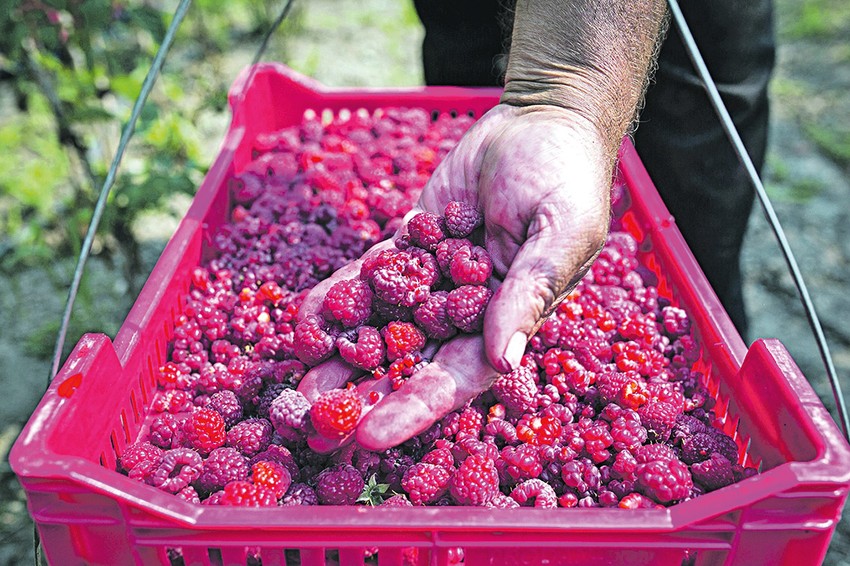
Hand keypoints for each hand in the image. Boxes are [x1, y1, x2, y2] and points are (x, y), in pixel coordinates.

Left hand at [297, 103, 612, 450]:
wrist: (541, 121)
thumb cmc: (566, 178)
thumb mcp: (561, 233)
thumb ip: (530, 293)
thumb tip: (502, 359)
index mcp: (508, 321)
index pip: (456, 378)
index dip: (413, 408)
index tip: (369, 434)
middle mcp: (467, 310)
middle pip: (408, 361)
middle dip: (363, 390)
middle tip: (312, 418)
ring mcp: (434, 278)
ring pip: (380, 324)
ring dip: (340, 352)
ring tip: (294, 379)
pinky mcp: (410, 243)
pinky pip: (369, 275)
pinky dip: (337, 296)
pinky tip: (302, 315)